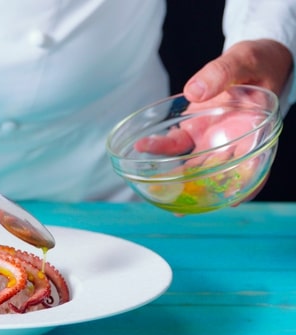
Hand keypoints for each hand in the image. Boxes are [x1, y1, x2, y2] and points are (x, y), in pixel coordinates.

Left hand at [135, 39, 291, 203]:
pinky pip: (177, 145)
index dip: (246, 186)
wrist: (247, 62)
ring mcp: (212, 140)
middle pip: (219, 172)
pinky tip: (144, 147)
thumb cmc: (255, 62)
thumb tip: (195, 92)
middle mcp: (233, 142)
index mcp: (255, 131)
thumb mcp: (243, 60)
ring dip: (176, 178)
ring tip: (157, 193)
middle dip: (201, 192)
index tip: (233, 201)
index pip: (254, 165)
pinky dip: (161, 148)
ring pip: (194, 165)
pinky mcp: (195, 132)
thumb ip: (221, 74)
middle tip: (181, 209)